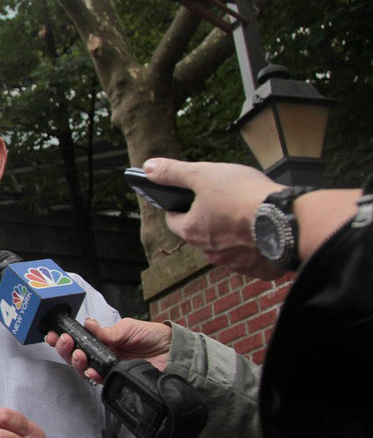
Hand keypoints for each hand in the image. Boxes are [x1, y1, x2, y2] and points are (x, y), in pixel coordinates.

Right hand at [45, 318, 172, 383]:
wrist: (173, 352)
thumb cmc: (152, 336)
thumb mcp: (128, 327)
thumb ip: (108, 331)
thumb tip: (88, 325)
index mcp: (102, 339)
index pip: (78, 339)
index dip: (64, 337)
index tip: (55, 333)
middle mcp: (102, 354)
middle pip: (76, 354)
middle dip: (65, 349)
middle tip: (64, 341)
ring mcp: (108, 368)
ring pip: (84, 368)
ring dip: (76, 361)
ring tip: (78, 355)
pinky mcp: (116, 380)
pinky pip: (99, 380)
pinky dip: (92, 375)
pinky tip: (90, 370)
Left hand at [144, 157, 285, 279]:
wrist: (288, 219)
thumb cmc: (243, 195)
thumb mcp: (204, 174)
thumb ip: (174, 173)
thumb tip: (148, 168)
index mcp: (191, 231)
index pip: (173, 219)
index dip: (178, 206)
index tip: (187, 197)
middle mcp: (209, 253)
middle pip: (200, 234)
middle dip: (207, 219)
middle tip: (223, 201)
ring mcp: (234, 264)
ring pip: (225, 247)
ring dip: (230, 234)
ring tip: (245, 214)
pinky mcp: (258, 269)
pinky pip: (251, 257)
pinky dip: (253, 246)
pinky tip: (263, 231)